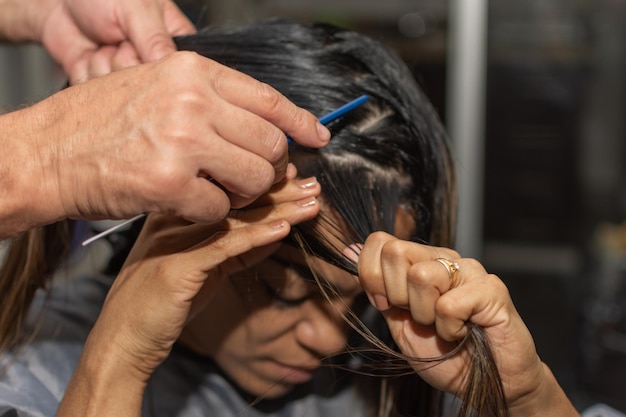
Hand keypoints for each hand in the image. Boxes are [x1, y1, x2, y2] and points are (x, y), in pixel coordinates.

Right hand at [3, 53, 329, 235]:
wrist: (45, 153)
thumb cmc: (98, 122)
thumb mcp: (155, 87)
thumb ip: (209, 98)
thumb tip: (263, 119)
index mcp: (193, 72)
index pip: (269, 99)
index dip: (300, 121)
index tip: (319, 137)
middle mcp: (193, 102)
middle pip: (271, 144)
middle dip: (266, 167)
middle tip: (247, 176)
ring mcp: (183, 143)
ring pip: (255, 179)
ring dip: (243, 194)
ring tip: (214, 190)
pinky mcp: (171, 185)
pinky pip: (221, 209)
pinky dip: (210, 214)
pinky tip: (184, 203)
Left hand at [33, 0, 195, 82]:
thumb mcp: (137, 8)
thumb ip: (157, 39)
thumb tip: (173, 69)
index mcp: (171, 44)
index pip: (179, 73)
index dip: (157, 67)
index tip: (141, 50)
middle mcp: (150, 63)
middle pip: (147, 86)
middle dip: (125, 62)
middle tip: (119, 40)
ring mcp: (125, 75)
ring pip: (120, 92)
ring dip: (102, 64)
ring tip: (101, 42)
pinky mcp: (101, 85)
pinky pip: (97, 95)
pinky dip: (86, 72)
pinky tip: (88, 55)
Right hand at [57, 171, 319, 415]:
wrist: (122, 341)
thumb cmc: (161, 306)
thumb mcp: (205, 270)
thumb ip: (237, 250)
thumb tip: (275, 231)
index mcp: (175, 215)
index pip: (228, 193)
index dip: (266, 186)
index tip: (297, 181)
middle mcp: (172, 220)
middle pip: (234, 201)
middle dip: (280, 192)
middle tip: (314, 186)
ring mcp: (171, 240)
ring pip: (235, 220)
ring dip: (278, 210)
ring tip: (311, 202)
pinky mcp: (176, 267)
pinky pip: (223, 247)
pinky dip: (256, 237)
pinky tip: (283, 228)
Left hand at [355, 232, 575, 414]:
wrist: (486, 385)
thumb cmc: (444, 355)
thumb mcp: (397, 322)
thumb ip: (376, 287)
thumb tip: (347, 249)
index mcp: (419, 261)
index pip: (380, 242)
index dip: (374, 277)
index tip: (389, 305)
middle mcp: (444, 258)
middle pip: (395, 252)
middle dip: (398, 296)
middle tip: (422, 318)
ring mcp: (469, 270)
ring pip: (421, 275)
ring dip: (426, 315)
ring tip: (446, 327)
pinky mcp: (492, 288)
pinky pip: (448, 305)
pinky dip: (450, 329)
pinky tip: (465, 332)